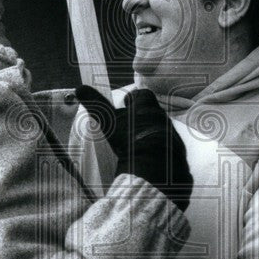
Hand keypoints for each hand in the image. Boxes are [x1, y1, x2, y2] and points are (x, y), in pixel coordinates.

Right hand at [74, 86, 192, 211]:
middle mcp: (164, 119)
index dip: (133, 99)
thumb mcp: (109, 121)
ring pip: (162, 131)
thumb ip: (96, 104)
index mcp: (148, 108)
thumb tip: (79, 88)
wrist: (155, 170)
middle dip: (142, 118)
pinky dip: (161, 153)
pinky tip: (151, 162)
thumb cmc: (129, 140)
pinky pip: (170, 150)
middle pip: (153, 113)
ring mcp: (174, 137)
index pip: (142, 95)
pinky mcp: (179, 155)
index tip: (125, 105)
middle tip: (129, 128)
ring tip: (139, 147)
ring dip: (152, 135)